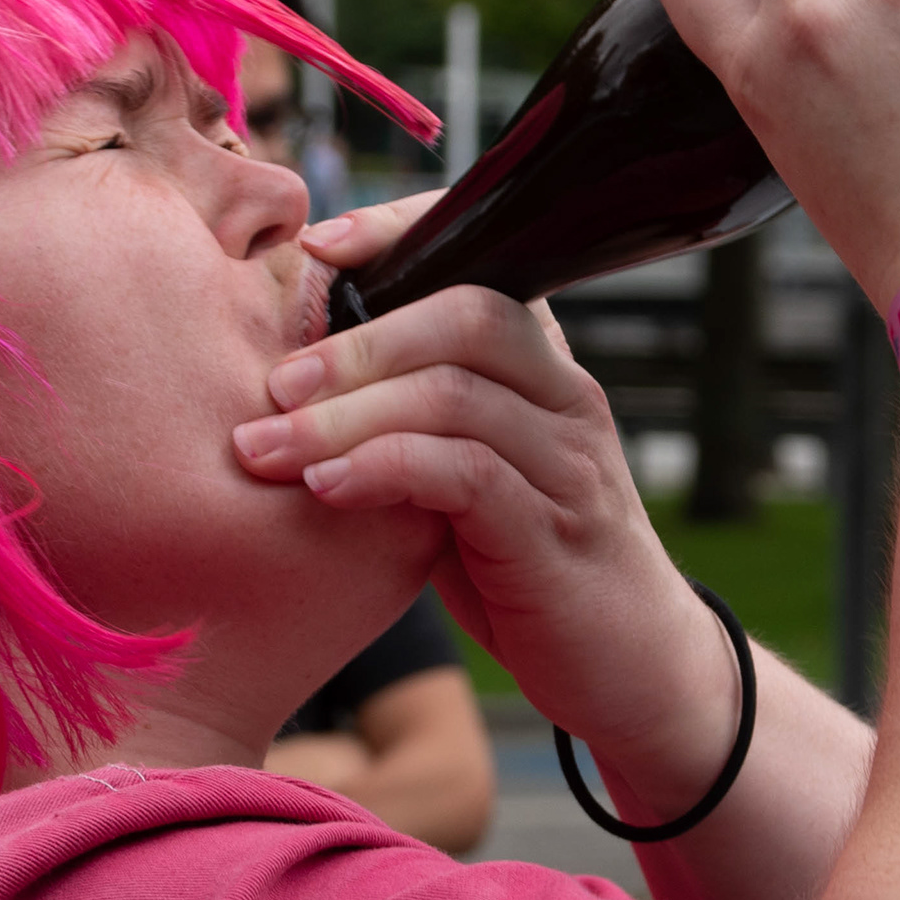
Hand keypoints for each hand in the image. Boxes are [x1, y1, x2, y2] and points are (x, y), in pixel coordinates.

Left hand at [238, 198, 734, 807]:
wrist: (631, 667)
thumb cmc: (526, 564)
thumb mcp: (465, 478)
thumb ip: (409, 424)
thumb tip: (290, 380)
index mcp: (541, 367)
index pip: (483, 260)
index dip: (400, 233)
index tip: (316, 246)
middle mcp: (565, 398)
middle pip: (468, 315)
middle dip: (356, 341)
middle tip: (272, 383)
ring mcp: (567, 463)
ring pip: (456, 394)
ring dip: (347, 414)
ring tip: (269, 447)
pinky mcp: (553, 534)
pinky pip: (465, 474)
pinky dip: (384, 470)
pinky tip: (328, 487)